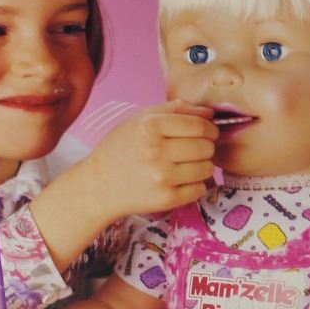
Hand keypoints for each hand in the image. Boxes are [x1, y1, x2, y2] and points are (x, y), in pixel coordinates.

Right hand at [82, 104, 218, 218]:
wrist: (99, 185)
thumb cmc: (122, 147)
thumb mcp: (140, 118)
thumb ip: (175, 109)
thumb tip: (210, 112)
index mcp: (150, 126)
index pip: (199, 126)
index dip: (210, 128)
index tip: (208, 132)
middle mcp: (156, 151)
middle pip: (206, 147)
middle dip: (206, 147)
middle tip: (194, 149)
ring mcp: (162, 177)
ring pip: (207, 168)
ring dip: (202, 166)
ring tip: (186, 165)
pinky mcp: (167, 199)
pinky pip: (201, 188)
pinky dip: (196, 184)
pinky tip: (181, 180)